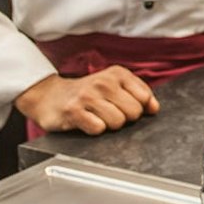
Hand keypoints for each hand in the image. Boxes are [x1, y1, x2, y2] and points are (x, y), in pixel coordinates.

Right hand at [15, 66, 158, 134]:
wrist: (49, 96)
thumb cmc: (87, 93)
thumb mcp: (115, 86)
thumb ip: (138, 94)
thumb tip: (154, 108)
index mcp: (118, 74)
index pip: (145, 98)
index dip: (138, 108)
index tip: (124, 106)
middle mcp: (104, 82)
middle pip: (134, 113)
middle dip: (124, 118)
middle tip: (108, 113)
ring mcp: (88, 96)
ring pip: (118, 122)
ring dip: (109, 126)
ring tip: (96, 117)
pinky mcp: (73, 111)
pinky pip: (98, 129)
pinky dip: (94, 130)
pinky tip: (86, 122)